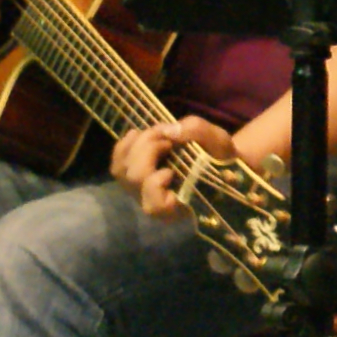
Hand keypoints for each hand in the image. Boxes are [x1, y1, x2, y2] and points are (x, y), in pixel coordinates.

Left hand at [113, 117, 238, 220]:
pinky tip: (138, 134)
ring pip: (121, 170)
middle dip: (148, 149)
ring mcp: (140, 192)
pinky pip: (116, 164)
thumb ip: (197, 133)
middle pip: (135, 178)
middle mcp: (154, 205)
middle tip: (167, 138)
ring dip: (137, 145)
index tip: (175, 163)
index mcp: (179, 205)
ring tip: (157, 135)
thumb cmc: (221, 157)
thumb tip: (168, 131)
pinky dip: (124, 146)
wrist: (217, 162)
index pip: (155, 205)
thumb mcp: (219, 142)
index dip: (157, 181)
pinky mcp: (131, 180)